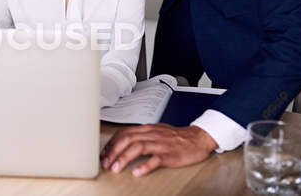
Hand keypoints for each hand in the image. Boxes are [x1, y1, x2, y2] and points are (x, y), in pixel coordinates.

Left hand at [100, 124, 217, 175]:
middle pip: (127, 139)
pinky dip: (145, 166)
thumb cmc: (175, 137)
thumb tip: (121, 142)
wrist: (197, 138)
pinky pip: (156, 159)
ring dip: (124, 158)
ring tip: (116, 168)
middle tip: (106, 163)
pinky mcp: (170, 154)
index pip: (123, 133)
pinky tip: (137, 172)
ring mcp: (161, 144)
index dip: (111, 144)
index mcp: (146, 129)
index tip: (103, 154)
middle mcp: (151, 134)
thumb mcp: (155, 131)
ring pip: (138, 147)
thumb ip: (139, 136)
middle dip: (113, 151)